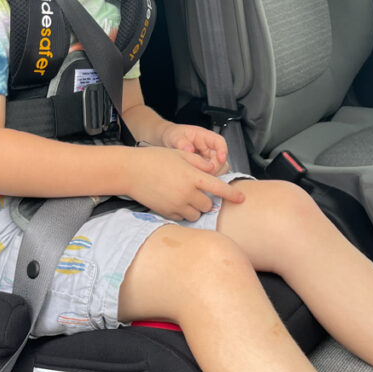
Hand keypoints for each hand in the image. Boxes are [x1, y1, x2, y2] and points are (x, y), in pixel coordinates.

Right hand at [125, 145, 243, 221]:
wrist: (131, 171)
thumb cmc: (154, 159)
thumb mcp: (179, 154)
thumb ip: (199, 162)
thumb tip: (212, 169)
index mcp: (193, 177)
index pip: (219, 188)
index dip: (232, 195)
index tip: (241, 199)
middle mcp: (187, 193)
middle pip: (208, 205)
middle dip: (207, 200)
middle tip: (198, 191)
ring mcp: (177, 205)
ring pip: (196, 214)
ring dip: (196, 208)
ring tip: (186, 197)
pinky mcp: (166, 212)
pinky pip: (182, 217)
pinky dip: (183, 212)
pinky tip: (175, 201)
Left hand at [159, 123, 229, 174]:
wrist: (168, 142)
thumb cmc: (174, 136)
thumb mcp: (175, 137)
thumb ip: (182, 142)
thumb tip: (189, 149)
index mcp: (204, 136)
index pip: (219, 142)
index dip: (223, 150)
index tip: (221, 158)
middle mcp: (209, 148)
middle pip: (221, 159)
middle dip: (215, 167)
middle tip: (204, 172)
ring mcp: (208, 158)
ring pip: (218, 168)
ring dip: (211, 174)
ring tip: (197, 175)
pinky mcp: (204, 167)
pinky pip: (210, 174)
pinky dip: (205, 177)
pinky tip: (196, 178)